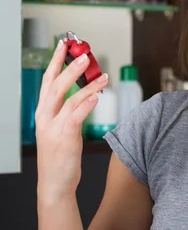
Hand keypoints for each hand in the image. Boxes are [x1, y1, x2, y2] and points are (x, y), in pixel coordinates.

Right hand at [35, 40, 108, 203]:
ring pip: (68, 98)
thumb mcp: (61, 129)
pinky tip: (97, 96)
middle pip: (55, 85)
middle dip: (69, 67)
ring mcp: (53, 128)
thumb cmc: (60, 156)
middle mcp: (45, 117)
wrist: (55, 183)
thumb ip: (69, 111)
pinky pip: (75, 116)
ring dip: (87, 84)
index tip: (63, 45)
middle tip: (84, 54)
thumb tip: (87, 95)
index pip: (47, 82)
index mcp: (43, 113)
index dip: (55, 62)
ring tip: (102, 75)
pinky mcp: (64, 138)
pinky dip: (86, 104)